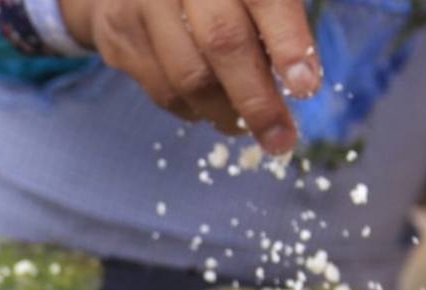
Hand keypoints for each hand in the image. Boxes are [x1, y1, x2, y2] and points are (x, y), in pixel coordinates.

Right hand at [59, 0, 319, 154]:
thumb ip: (269, 21)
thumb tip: (296, 79)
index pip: (265, 0)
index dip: (288, 43)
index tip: (306, 87)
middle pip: (224, 43)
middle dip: (257, 101)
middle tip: (280, 140)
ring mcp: (144, 5)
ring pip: (188, 77)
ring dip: (223, 114)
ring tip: (243, 126)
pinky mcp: (118, 35)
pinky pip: (161, 90)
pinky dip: (191, 110)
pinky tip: (205, 107)